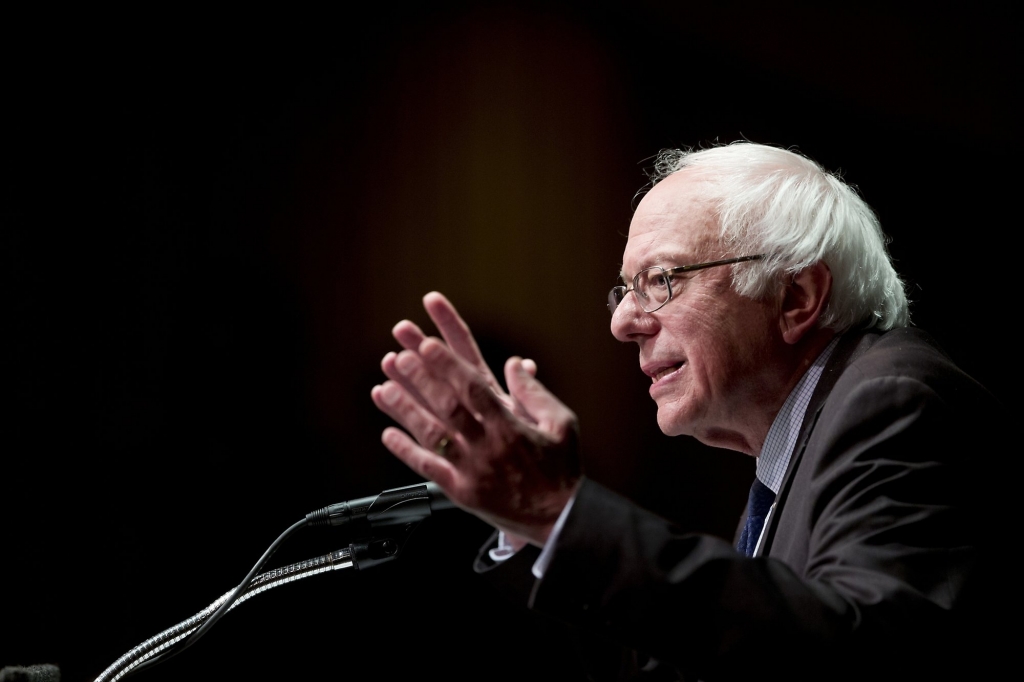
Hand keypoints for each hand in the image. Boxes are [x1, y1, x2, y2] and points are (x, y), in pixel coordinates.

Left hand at [370, 292, 580, 546]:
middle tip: (402, 358)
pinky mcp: (462, 493)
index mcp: (512, 428)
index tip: (429, 345)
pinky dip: (406, 451)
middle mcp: (488, 448)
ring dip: (406, 411)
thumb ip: (535, 393)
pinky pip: (428, 470)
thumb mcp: (562, 424)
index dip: (449, 366)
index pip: (474, 390)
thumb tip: (516, 363)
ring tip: (384, 389)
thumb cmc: (562, 469)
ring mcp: (471, 471)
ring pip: (432, 436)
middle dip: (422, 381)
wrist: (560, 520)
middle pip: (448, 408)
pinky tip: (388, 434)